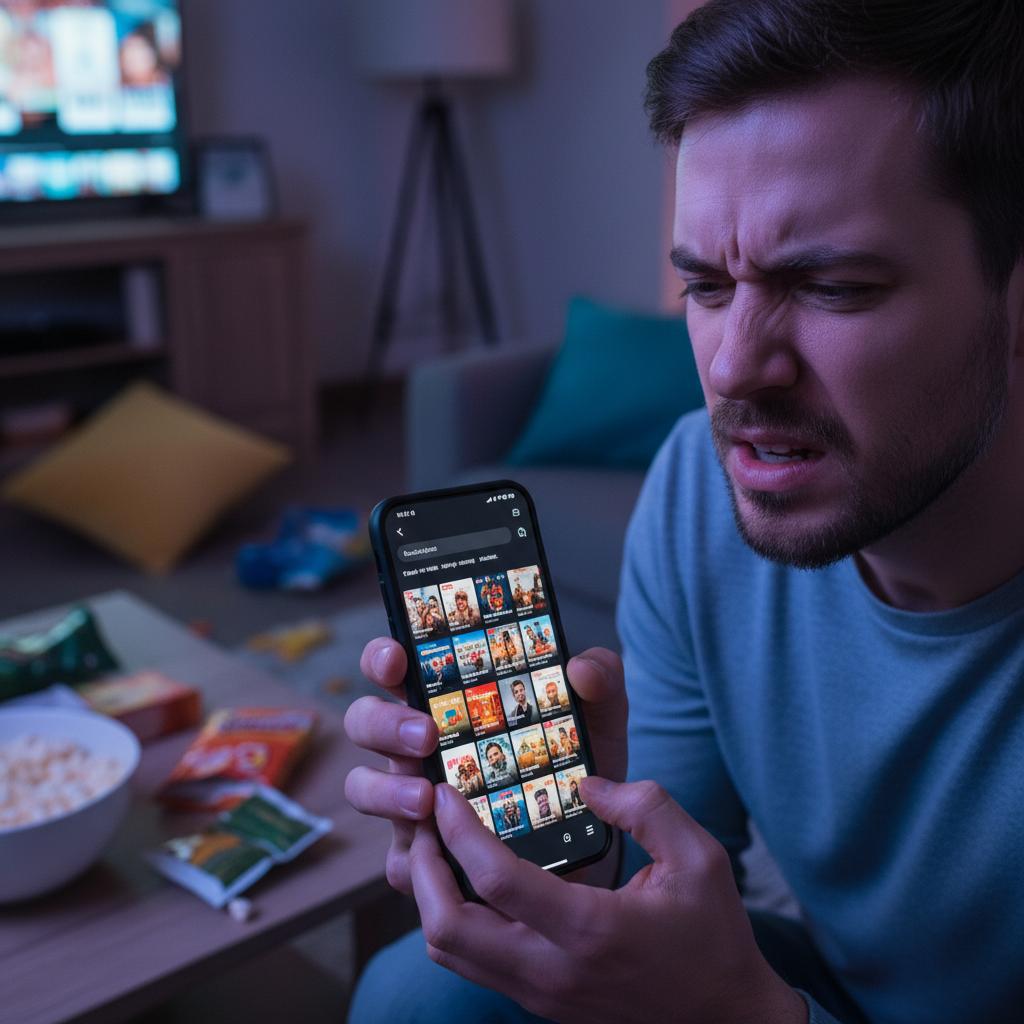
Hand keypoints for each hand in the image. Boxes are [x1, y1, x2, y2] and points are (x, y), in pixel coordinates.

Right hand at [343, 638, 627, 893]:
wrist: (588, 842)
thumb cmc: (573, 763)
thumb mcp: (596, 718)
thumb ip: (599, 679)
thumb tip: (581, 668)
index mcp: (446, 700)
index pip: (394, 666)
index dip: (384, 657)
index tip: (398, 658)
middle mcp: (416, 745)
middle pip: (364, 721)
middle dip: (385, 724)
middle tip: (427, 735)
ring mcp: (410, 799)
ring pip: (363, 787)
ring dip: (387, 789)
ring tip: (427, 797)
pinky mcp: (420, 856)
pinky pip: (395, 859)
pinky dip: (413, 855)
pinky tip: (440, 852)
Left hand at [410, 778, 806, 1023]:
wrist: (726, 1020)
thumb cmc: (712, 936)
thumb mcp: (699, 858)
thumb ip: (645, 807)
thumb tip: (586, 785)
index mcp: (590, 930)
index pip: (495, 881)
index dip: (458, 832)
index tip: (444, 794)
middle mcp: (552, 971)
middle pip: (448, 929)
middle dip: (423, 869)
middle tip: (423, 821)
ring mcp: (540, 995)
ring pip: (450, 955)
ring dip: (430, 898)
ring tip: (436, 846)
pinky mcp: (539, 1003)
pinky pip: (472, 964)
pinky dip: (453, 921)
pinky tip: (466, 881)